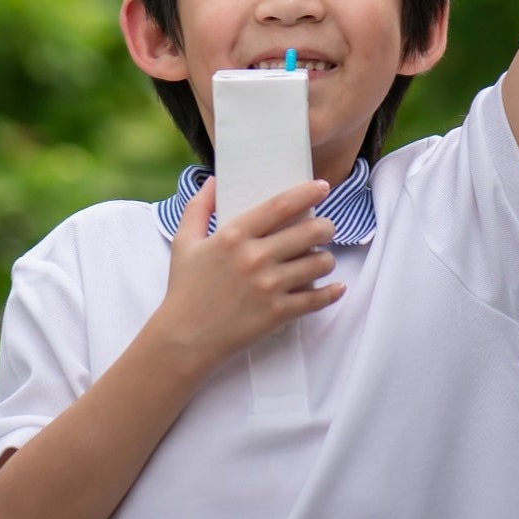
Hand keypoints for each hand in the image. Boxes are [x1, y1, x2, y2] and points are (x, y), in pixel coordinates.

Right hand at [151, 177, 343, 370]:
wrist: (184, 337)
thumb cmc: (184, 289)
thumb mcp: (183, 242)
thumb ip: (198, 208)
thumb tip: (213, 181)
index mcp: (234, 236)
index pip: (280, 206)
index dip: (306, 192)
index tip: (322, 186)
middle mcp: (255, 258)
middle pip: (309, 232)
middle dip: (325, 226)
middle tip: (324, 228)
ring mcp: (269, 286)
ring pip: (319, 264)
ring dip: (326, 259)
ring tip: (320, 259)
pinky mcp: (278, 313)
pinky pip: (317, 299)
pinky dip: (331, 292)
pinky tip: (335, 287)